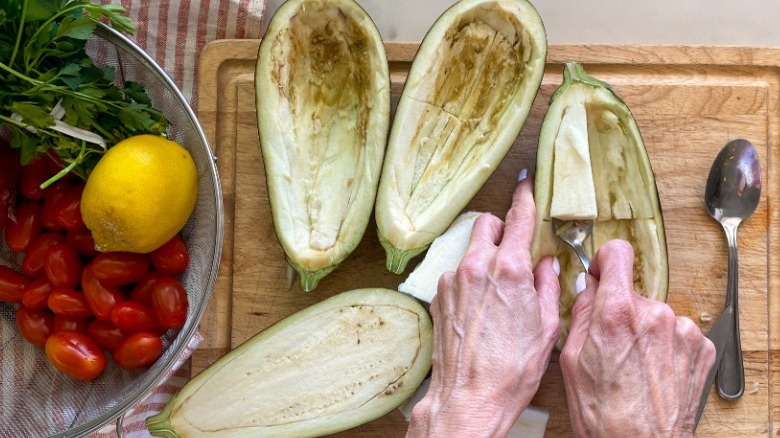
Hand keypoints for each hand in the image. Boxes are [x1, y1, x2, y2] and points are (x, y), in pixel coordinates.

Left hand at [407, 174, 560, 436]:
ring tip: (499, 291)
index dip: (525, 197)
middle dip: (502, 229)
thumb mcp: (546, 326)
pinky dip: (470, 280)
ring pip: (470, 250)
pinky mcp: (438, 297)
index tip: (527, 183)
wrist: (469, 396)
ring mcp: (452, 281)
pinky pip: (457, 275)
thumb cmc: (512, 368)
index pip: (518, 217)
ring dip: (485, 258)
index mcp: (508, 269)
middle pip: (487, 224)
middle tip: (515, 250)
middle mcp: (475, 267)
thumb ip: (548, 286)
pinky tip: (481, 308)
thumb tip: (546, 266)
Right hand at [560, 239, 715, 437]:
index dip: (604, 262)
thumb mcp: (571, 359)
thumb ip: (581, 313)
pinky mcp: (700, 348)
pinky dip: (666, 347)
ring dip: (645, 331)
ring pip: (655, 315)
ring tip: (635, 366)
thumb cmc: (604, 414)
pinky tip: (653, 372)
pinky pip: (677, 333)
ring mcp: (682, 331)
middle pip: (633, 293)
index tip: (601, 273)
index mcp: (617, 312)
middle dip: (621, 311)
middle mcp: (655, 315)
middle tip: (611, 345)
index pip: (616, 254)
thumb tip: (587, 288)